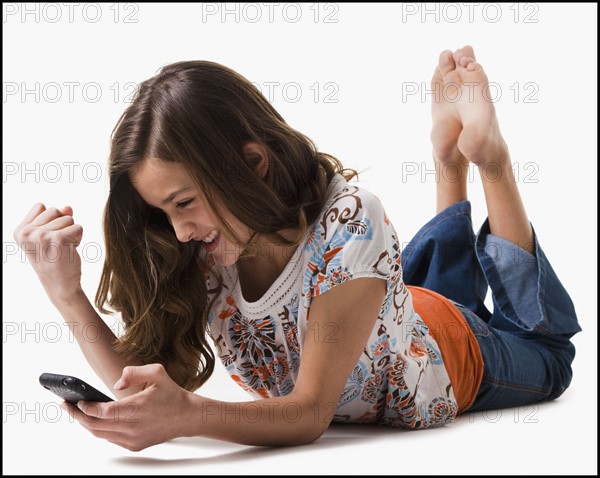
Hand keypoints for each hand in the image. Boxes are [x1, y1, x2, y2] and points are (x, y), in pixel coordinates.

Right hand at [13, 203, 82, 303]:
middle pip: (55, 210)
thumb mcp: (49, 236)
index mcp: (19, 231)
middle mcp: (26, 233)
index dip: (51, 220)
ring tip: (62, 249)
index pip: (42, 206)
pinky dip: (78, 238)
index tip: (47, 240)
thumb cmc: (55, 261)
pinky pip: (78, 227)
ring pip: (68, 218)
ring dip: (71, 233)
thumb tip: (68, 207)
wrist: (60, 285)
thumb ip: (56, 218)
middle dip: (62, 226)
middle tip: (56, 246)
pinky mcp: (58, 239)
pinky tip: (69, 251)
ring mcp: (41, 235)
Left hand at [62, 364, 196, 451]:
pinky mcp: (135, 445)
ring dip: (87, 424)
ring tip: (77, 413)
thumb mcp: (157, 372)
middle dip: (78, 416)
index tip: (75, 401)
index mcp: (136, 409)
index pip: (102, 412)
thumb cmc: (172, 394)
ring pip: (101, 435)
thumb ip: (133, 372)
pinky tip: (96, 421)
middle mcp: (133, 427)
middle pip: (95, 426)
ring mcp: (133, 439)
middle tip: (66, 407)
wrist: (187, 416)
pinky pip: (110, 439)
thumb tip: (116, 384)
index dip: (86, 408)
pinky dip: (100, 430)